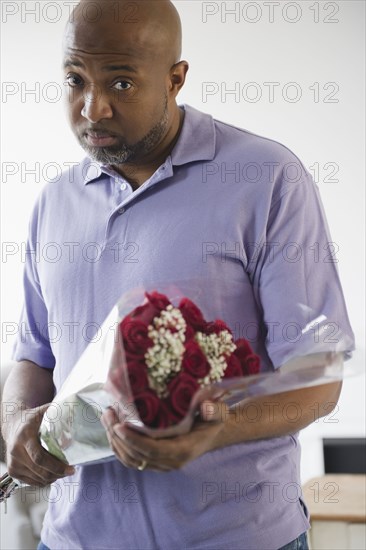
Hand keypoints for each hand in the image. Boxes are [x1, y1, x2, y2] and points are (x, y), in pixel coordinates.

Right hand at [5, 404, 74, 485]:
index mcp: (24, 436)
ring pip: (37, 478)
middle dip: (58, 473)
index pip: (39, 457)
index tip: (71, 467)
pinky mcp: (13, 471)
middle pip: (40, 471)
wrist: (12, 425)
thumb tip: (77, 414)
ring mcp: (13, 463)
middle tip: (71, 471)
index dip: (56, 466)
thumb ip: (58, 413)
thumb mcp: (43, 412)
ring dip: (53, 478)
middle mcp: (16, 451)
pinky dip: (44, 481)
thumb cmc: (32, 418)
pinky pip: (32, 482)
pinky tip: (53, 474)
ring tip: (64, 472)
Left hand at [101, 401, 227, 471]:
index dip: (134, 440)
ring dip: (115, 440)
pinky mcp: (154, 461)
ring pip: (131, 459)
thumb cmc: (213, 419)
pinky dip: (119, 446)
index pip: (152, 450)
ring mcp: (160, 464)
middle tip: (108, 413)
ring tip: (106, 417)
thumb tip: (206, 407)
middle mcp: (169, 462)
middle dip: (118, 436)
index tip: (119, 425)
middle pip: (137, 455)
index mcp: (182, 450)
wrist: (212, 432)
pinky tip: (111, 428)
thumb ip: (214, 409)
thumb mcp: (219, 412)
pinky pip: (131, 459)